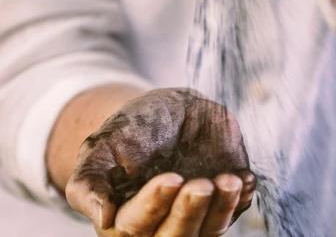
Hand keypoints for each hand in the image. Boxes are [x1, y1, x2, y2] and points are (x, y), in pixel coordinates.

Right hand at [66, 88, 254, 235]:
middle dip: (189, 214)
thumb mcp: (100, 148)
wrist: (166, 111)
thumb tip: (103, 217)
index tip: (171, 179)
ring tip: (231, 181)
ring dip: (222, 209)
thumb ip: (90, 183)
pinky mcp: (220, 201)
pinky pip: (235, 210)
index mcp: (125, 219)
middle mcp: (161, 224)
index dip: (153, 205)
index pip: (136, 226)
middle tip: (201, 184)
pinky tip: (245, 179)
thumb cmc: (129, 130)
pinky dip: (243, 198)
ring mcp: (195, 214)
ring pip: (209, 231)